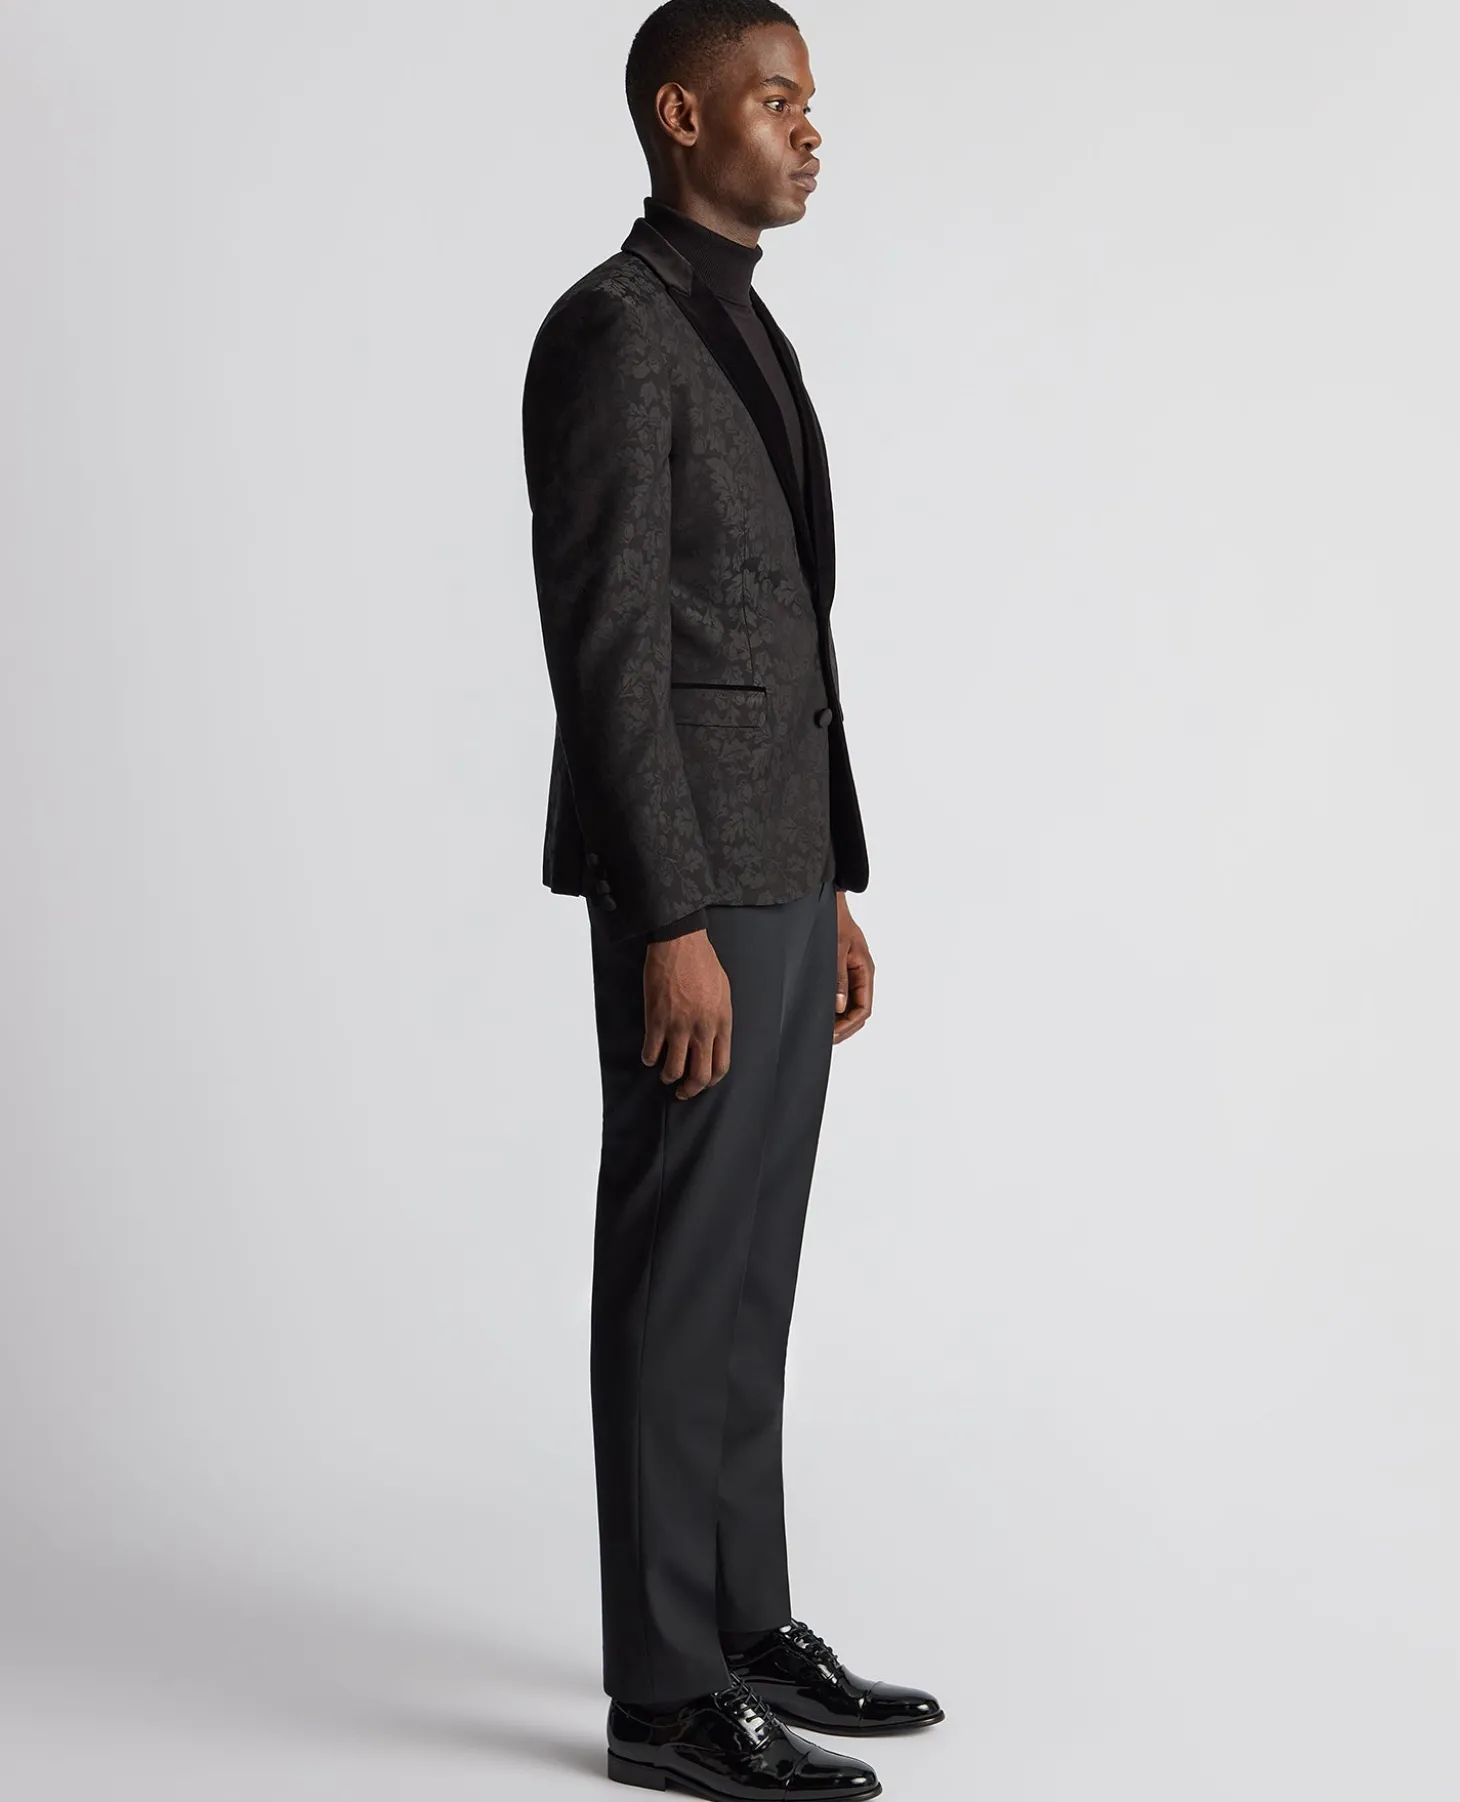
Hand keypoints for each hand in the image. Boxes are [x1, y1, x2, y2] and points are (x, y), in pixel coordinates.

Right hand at [642, 930, 732, 1098]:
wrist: (680, 944)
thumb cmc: (703, 964)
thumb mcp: (723, 993)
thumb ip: (719, 1019)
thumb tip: (713, 1038)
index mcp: (722, 1023)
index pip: (721, 1066)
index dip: (710, 1081)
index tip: (702, 1083)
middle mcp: (703, 1029)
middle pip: (699, 1075)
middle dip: (690, 1089)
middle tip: (682, 1091)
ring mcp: (679, 1026)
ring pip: (674, 1069)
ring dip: (667, 1076)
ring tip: (664, 1073)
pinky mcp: (657, 1020)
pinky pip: (651, 1051)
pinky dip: (649, 1058)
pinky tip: (649, 1055)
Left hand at [833, 894, 873, 1042]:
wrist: (827, 901)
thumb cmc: (833, 921)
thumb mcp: (835, 949)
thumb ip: (838, 978)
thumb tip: (838, 1006)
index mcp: (865, 970)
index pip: (863, 1008)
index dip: (848, 1024)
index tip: (831, 1034)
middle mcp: (861, 975)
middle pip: (858, 1011)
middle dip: (843, 1027)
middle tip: (823, 1038)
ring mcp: (851, 973)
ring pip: (849, 1005)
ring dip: (838, 1020)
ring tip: (820, 1030)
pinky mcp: (840, 970)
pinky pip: (841, 996)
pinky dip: (832, 1008)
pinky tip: (818, 1013)